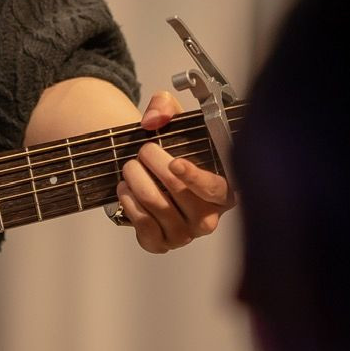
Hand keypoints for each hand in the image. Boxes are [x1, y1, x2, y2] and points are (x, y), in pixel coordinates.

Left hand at [115, 90, 234, 253]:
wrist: (150, 173)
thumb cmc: (173, 149)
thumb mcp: (174, 119)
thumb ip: (165, 106)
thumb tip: (153, 119)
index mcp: (224, 190)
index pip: (217, 189)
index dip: (196, 178)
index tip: (175, 163)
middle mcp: (209, 217)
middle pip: (180, 194)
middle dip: (154, 166)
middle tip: (143, 151)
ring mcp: (186, 234)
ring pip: (157, 206)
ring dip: (137, 181)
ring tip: (130, 167)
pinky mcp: (161, 244)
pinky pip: (143, 226)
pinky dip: (129, 203)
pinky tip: (126, 189)